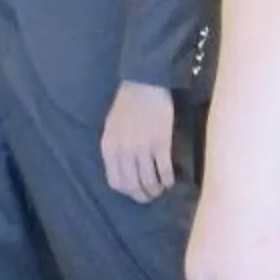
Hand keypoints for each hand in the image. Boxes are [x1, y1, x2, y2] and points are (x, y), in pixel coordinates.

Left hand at [101, 81, 176, 203]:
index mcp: (109, 148)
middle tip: (151, 195)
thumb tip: (124, 172)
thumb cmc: (127, 105)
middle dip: (143, 195)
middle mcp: (124, 152)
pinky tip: (170, 180)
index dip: (128, 191)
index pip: (116, 182)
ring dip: (157, 189)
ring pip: (149, 181)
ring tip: (161, 188)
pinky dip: (168, 180)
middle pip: (133, 186)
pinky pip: (164, 171)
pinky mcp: (161, 143)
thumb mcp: (111, 129)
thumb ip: (115, 150)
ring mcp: (142, 148)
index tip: (136, 191)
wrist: (144, 84)